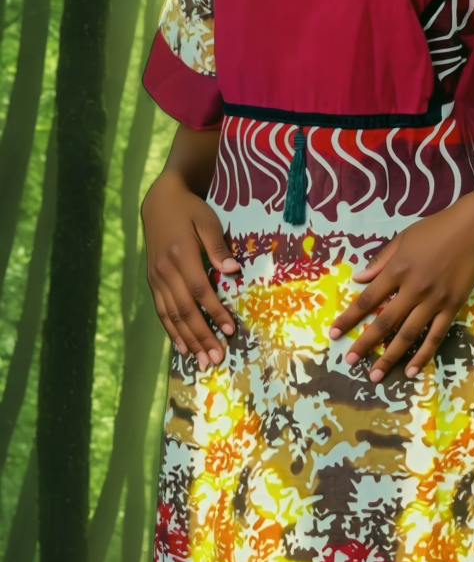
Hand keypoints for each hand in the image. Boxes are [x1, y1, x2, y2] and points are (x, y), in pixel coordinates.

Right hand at [142, 170, 240, 369]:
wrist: (159, 202)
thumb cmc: (189, 210)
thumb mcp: (207, 221)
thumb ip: (218, 246)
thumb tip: (233, 270)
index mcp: (181, 254)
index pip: (200, 290)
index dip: (214, 312)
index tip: (230, 329)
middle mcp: (165, 270)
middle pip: (184, 309)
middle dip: (202, 335)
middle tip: (217, 357)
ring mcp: (156, 277)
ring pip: (171, 315)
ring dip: (187, 339)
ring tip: (201, 360)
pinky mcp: (152, 281)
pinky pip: (161, 311)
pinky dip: (170, 330)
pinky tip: (181, 346)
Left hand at [329, 193, 473, 380]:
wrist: (473, 229)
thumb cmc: (435, 229)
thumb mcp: (402, 238)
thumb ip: (380, 261)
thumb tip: (358, 279)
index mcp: (397, 270)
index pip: (367, 299)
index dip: (349, 318)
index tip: (334, 333)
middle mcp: (413, 289)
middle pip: (385, 322)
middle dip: (365, 344)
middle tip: (350, 361)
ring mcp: (434, 301)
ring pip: (408, 335)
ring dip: (390, 357)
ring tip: (375, 375)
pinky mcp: (452, 307)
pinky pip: (435, 336)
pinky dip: (422, 355)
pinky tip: (411, 370)